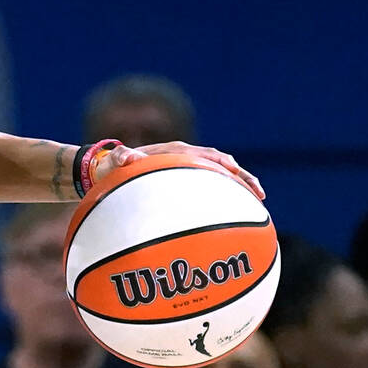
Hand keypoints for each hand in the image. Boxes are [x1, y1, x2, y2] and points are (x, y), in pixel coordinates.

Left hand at [94, 141, 264, 200]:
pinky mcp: (183, 180)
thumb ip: (120, 158)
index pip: (206, 155)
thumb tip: (128, 156)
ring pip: (219, 175)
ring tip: (257, 206)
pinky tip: (233, 216)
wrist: (107, 170)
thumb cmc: (111, 168)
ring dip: (239, 186)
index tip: (238, 175)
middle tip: (260, 196)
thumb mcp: (113, 163)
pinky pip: (209, 186)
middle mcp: (184, 156)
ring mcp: (185, 168)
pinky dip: (224, 196)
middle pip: (222, 164)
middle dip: (242, 178)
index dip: (224, 165)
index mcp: (173, 151)